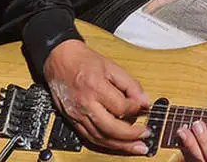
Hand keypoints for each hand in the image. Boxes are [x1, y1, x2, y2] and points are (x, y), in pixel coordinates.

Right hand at [43, 39, 151, 153]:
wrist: (60, 60)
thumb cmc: (85, 61)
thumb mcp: (112, 67)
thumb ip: (130, 85)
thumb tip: (145, 101)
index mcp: (96, 87)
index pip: (120, 107)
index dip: (136, 109)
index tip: (145, 108)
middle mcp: (85, 104)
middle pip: (110, 128)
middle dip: (130, 135)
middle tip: (146, 135)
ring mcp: (77, 115)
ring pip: (99, 137)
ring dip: (120, 145)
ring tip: (136, 147)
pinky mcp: (72, 120)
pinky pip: (89, 137)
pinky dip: (105, 143)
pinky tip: (117, 145)